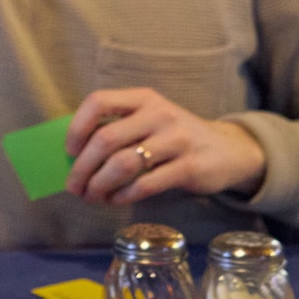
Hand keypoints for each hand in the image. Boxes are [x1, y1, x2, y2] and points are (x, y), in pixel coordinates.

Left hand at [64, 88, 267, 207]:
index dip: (77, 127)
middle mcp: (159, 113)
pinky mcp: (190, 166)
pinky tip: (116, 200)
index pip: (99, 101)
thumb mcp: (150, 121)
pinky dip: (124, 195)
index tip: (69, 151)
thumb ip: (118, 130)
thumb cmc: (174, 137)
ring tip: (91, 196)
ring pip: (123, 164)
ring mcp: (177, 139)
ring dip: (100, 185)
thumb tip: (74, 158)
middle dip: (82, 167)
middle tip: (73, 187)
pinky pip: (146, 184)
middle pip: (106, 139)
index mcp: (143, 98)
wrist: (228, 150)